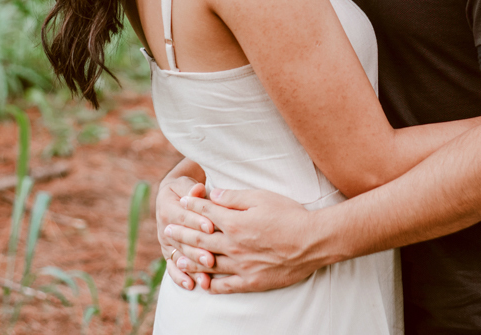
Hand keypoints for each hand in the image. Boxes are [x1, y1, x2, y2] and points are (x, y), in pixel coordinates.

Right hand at [156, 175, 216, 289]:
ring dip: (192, 268)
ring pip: (180, 256)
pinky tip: (191, 285)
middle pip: (182, 241)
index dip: (197, 222)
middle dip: (197, 251)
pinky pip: (172, 267)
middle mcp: (164, 228)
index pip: (183, 216)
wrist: (172, 196)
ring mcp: (166, 242)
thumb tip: (198, 189)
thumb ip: (192, 188)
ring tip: (205, 278)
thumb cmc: (184, 188)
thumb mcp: (186, 183)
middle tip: (211, 259)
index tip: (211, 227)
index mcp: (167, 208)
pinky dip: (180, 277)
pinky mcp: (169, 253)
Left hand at [165, 187, 325, 293]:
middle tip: (167, 231)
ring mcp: (241, 266)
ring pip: (208, 265)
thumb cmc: (290, 215)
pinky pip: (224, 286)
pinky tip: (203, 283)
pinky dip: (211, 284)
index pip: (206, 213)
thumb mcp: (262, 197)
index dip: (192, 206)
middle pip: (200, 240)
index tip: (181, 202)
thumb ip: (234, 196)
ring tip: (177, 258)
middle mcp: (233, 246)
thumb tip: (212, 193)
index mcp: (235, 222)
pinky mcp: (251, 281)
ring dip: (190, 260)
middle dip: (182, 233)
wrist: (313, 242)